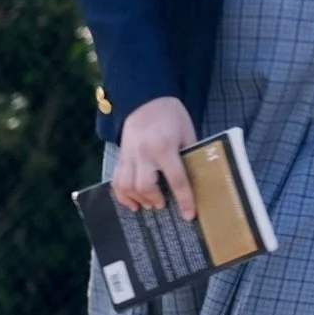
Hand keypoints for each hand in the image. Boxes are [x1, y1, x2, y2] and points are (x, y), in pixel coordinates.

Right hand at [113, 97, 197, 220]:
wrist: (146, 99)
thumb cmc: (172, 115)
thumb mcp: (187, 132)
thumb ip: (190, 153)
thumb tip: (197, 177)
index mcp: (165, 147)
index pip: (176, 179)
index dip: (184, 200)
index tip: (189, 215)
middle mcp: (144, 153)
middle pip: (145, 186)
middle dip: (155, 199)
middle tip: (163, 205)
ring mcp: (129, 155)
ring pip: (126, 186)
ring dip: (138, 199)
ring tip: (149, 204)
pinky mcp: (120, 156)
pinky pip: (116, 180)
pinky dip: (122, 195)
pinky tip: (132, 203)